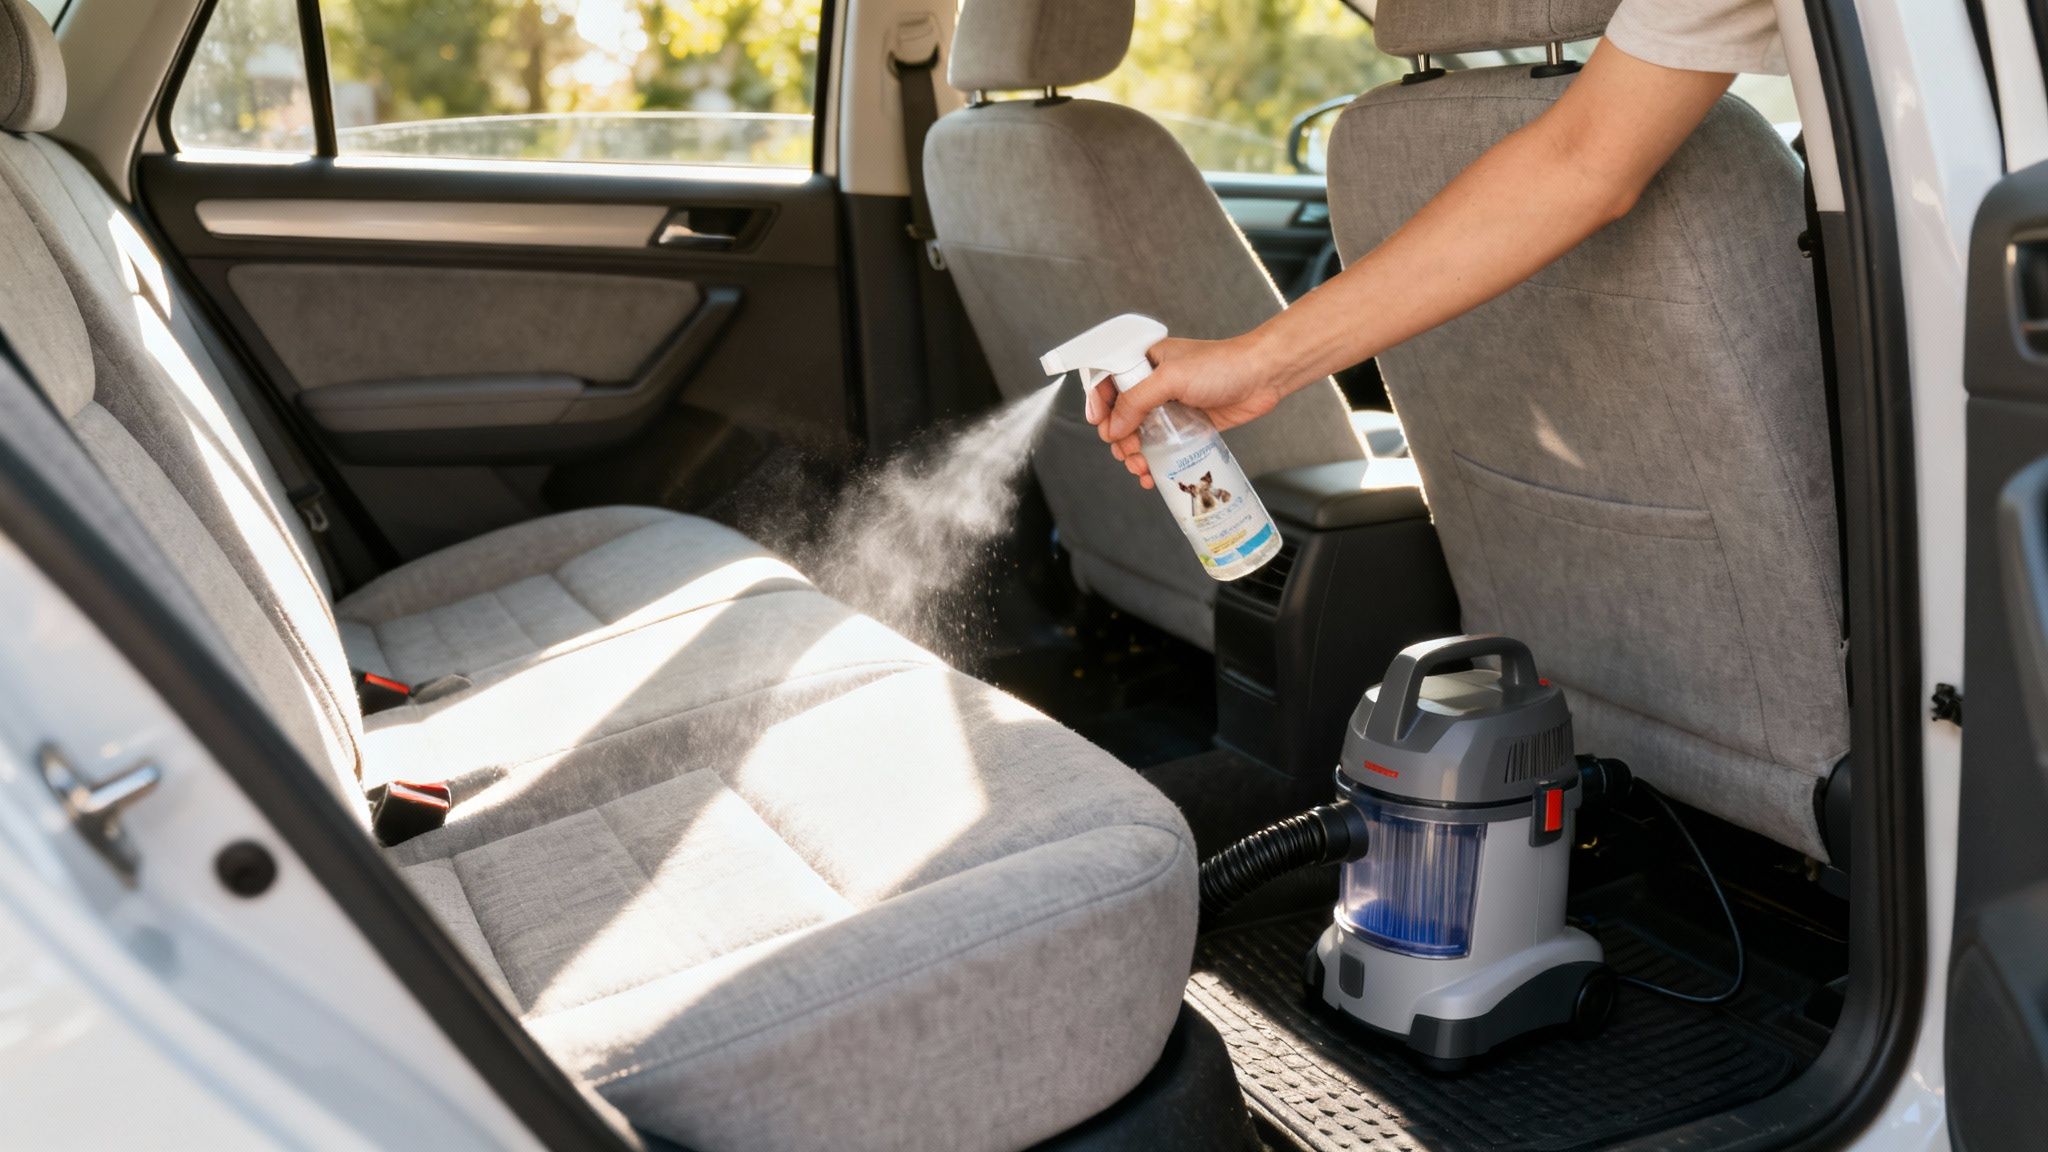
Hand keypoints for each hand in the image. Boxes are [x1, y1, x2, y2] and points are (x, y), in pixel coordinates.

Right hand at [1084, 336, 1290, 488]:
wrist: (1262, 377)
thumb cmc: (1221, 366)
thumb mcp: (1170, 379)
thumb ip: (1137, 401)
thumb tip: (1112, 428)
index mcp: (1145, 361)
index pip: (1108, 382)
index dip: (1099, 405)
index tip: (1102, 427)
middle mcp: (1153, 382)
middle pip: (1121, 414)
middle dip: (1119, 438)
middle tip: (1128, 453)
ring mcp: (1169, 405)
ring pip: (1138, 434)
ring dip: (1134, 453)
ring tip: (1141, 468)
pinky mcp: (1186, 424)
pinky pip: (1161, 445)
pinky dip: (1153, 461)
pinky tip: (1152, 474)